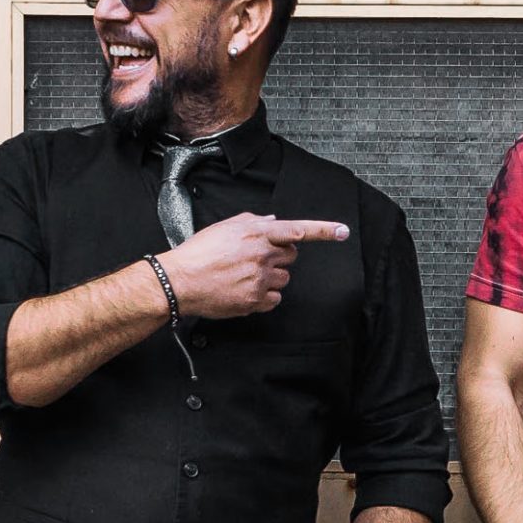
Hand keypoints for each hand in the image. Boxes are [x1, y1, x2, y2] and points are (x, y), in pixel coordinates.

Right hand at [158, 213, 350, 318]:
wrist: (180, 281)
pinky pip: (274, 299)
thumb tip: (273, 222)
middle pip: (291, 256)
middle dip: (279, 257)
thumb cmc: (199, 253)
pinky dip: (264, 296)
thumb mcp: (225, 227)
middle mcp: (263, 255)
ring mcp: (260, 279)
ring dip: (271, 277)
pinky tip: (245, 290)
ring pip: (284, 279)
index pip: (298, 230)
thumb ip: (253, 222)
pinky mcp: (256, 301)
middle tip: (256, 259)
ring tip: (245, 276)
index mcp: (257, 233)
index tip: (342, 231)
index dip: (324, 230)